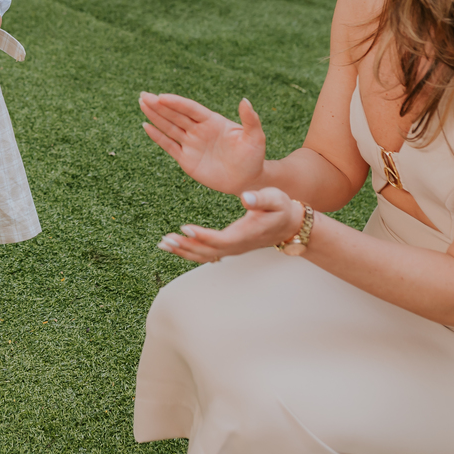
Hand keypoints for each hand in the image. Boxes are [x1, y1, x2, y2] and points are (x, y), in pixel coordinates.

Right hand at [140, 92, 265, 194]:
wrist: (248, 180)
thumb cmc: (254, 157)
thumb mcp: (255, 137)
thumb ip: (250, 119)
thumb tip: (245, 100)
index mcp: (213, 121)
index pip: (191, 109)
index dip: (176, 103)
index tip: (161, 96)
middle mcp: (199, 130)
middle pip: (175, 115)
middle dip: (159, 105)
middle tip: (143, 95)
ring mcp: (191, 144)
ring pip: (169, 127)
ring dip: (155, 116)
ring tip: (142, 103)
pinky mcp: (186, 159)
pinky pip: (169, 145)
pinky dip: (157, 136)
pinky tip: (146, 126)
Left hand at [158, 188, 302, 262]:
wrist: (290, 225)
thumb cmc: (281, 209)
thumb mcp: (276, 199)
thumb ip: (261, 198)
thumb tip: (246, 198)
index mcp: (246, 234)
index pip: (221, 239)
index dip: (202, 236)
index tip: (185, 228)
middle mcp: (237, 246)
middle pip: (208, 252)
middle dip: (185, 247)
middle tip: (165, 240)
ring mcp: (232, 249)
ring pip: (205, 256)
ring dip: (183, 251)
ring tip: (163, 244)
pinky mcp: (229, 247)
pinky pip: (206, 254)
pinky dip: (189, 251)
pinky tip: (174, 246)